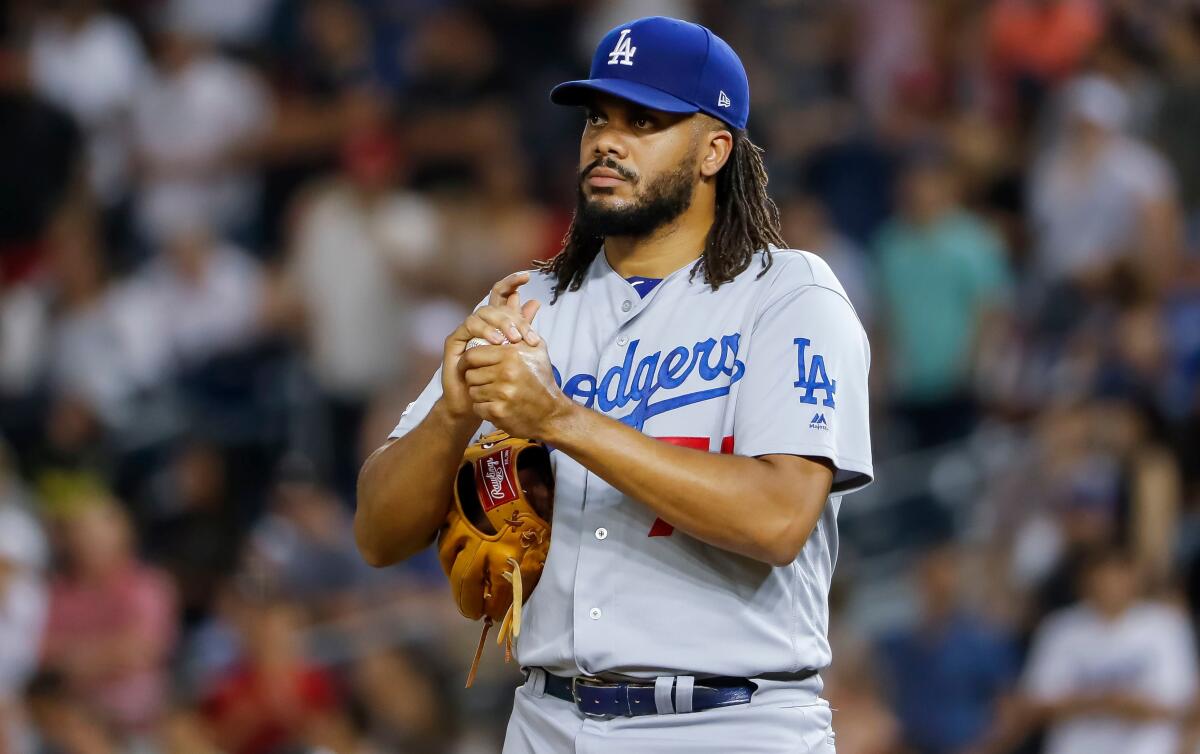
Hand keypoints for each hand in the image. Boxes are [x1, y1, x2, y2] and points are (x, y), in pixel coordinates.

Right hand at [441, 272, 541, 419]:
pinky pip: (469, 326)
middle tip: (525, 335)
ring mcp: (466, 330)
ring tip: (512, 339)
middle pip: (495, 305)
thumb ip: (524, 328)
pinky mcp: (454, 339)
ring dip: (500, 324)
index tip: (527, 276)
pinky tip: (497, 342)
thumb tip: (536, 302)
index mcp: (495, 322)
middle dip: (513, 317)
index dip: (511, 281)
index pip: (501, 294)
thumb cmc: (497, 379)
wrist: (477, 403)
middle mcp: (480, 323)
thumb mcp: (516, 351)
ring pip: (482, 313)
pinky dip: (484, 331)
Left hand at [460, 338, 572, 440]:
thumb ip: (522, 328)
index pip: (473, 354)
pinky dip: (484, 408)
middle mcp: (506, 373)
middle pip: (470, 374)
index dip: (468, 360)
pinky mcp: (498, 413)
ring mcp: (502, 394)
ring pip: (473, 391)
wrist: (551, 414)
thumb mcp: (537, 350)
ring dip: (480, 393)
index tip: (469, 365)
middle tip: (486, 381)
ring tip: (494, 393)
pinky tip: (496, 405)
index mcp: (511, 355)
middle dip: (475, 378)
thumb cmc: (542, 380)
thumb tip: (513, 302)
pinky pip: (477, 407)